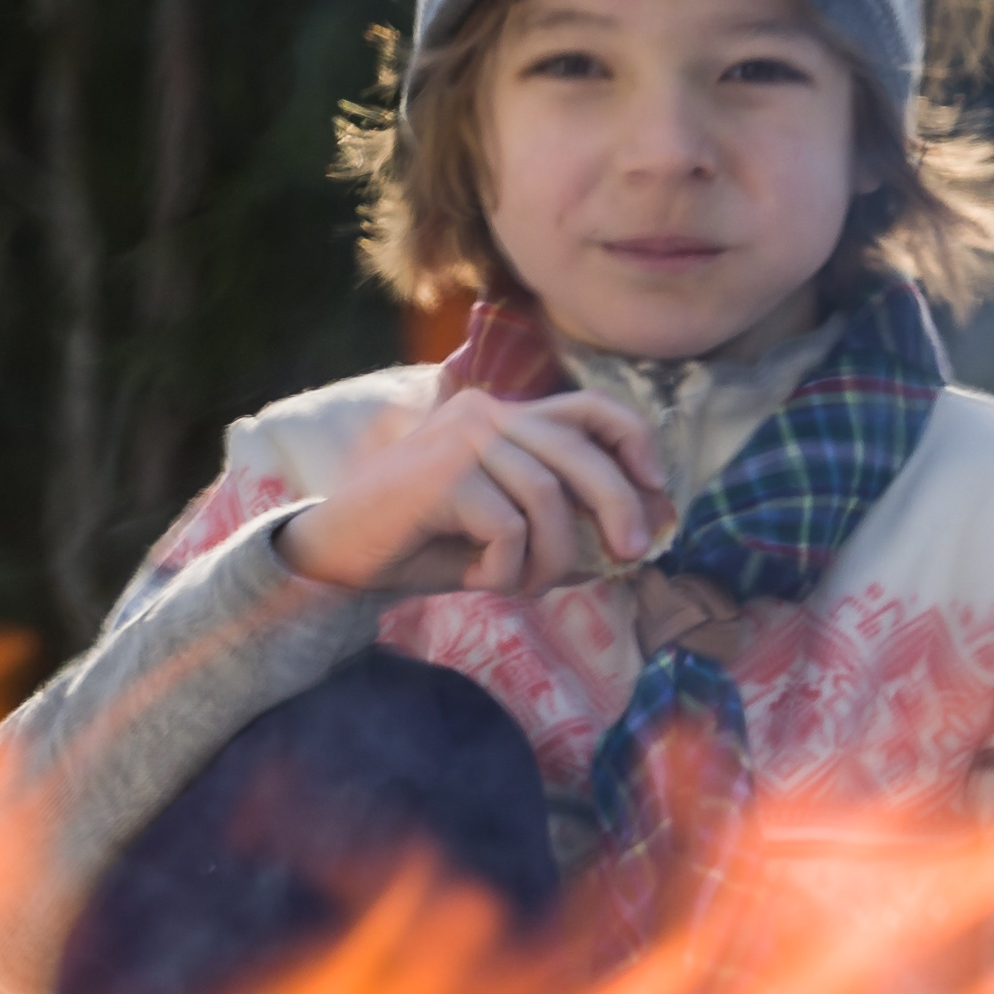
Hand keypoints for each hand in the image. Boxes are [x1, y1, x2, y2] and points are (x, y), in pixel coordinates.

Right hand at [274, 386, 671, 599]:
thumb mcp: (500, 525)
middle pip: (580, 453)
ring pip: (547, 500)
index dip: (633, 441)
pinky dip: (504, 569)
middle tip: (633, 554)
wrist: (337, 556)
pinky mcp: (443, 474)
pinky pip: (507, 529)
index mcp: (501, 415)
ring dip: (548, 559)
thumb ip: (556, 516)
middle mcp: (485, 413)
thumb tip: (636, 534)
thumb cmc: (421, 544)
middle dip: (618, 506)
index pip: (588, 407)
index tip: (657, 485)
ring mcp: (461, 439)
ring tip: (522, 586)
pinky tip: (477, 578)